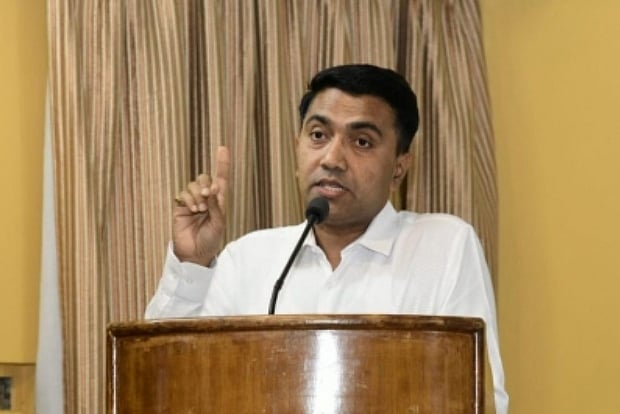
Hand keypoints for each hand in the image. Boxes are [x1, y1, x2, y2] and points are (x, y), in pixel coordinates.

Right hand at [172, 146, 230, 265]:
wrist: (195, 254)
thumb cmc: (210, 240)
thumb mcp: (218, 223)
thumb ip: (216, 205)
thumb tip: (213, 188)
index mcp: (219, 201)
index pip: (221, 179)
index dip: (222, 164)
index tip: (222, 148)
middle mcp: (206, 199)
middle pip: (205, 178)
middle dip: (207, 184)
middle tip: (208, 196)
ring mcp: (192, 202)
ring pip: (193, 185)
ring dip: (197, 195)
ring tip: (200, 209)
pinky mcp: (180, 207)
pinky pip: (183, 194)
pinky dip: (188, 199)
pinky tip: (192, 210)